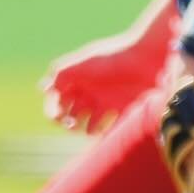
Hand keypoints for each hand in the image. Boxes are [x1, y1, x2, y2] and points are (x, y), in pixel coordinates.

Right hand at [41, 35, 166, 133]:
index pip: (55, 99)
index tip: (57, 115)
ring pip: (86, 126)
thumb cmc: (116, 56)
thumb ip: (64, 73)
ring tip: (89, 128)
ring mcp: (105, 103)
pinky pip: (110, 129)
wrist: (149, 57)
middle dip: (64, 122)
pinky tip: (105, 133)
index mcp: (77, 80)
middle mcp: (89, 92)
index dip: (52, 109)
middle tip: (71, 124)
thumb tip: (44, 88)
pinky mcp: (123, 111)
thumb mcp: (86, 62)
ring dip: (83, 130)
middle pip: (68, 115)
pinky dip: (105, 135)